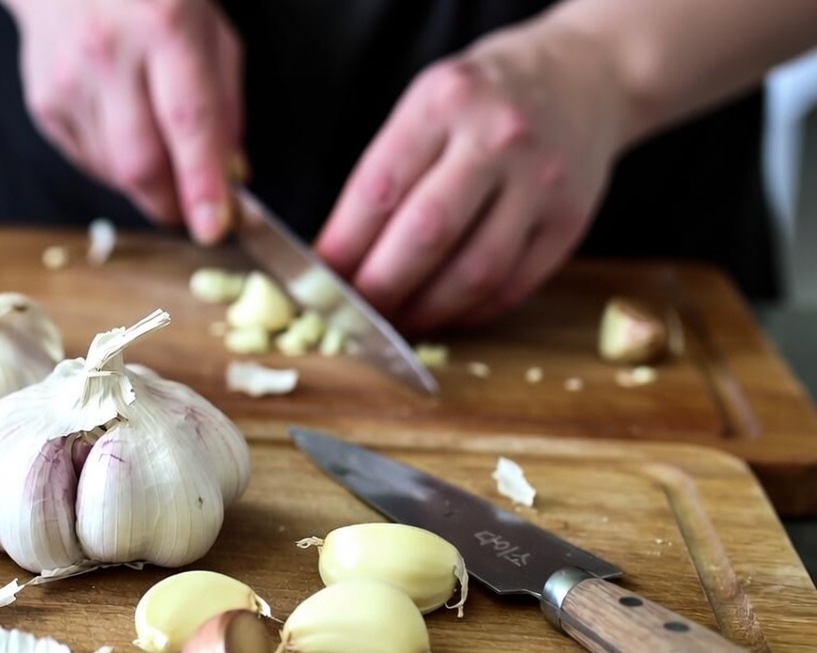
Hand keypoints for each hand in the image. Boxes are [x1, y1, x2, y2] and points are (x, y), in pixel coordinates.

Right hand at [1, 0, 242, 243]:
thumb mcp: (208, 28)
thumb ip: (224, 103)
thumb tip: (229, 174)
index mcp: (164, 25)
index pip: (188, 122)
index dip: (203, 184)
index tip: (214, 226)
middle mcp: (110, 53)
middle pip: (141, 163)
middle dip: (173, 202)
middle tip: (193, 211)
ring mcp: (69, 81)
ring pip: (113, 171)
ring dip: (145, 180)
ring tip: (155, 143)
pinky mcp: (45, 103)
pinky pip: (88, 161)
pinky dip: (115, 164)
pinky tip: (122, 127)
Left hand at [315, 23, 627, 334]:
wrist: (585, 77)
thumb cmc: (485, 99)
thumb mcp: (427, 105)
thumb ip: (387, 171)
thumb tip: (337, 257)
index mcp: (446, 102)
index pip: (379, 189)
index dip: (343, 246)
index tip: (317, 280)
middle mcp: (498, 138)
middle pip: (426, 234)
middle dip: (379, 288)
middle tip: (350, 315)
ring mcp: (542, 181)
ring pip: (475, 271)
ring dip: (425, 311)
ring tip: (394, 323)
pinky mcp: (571, 221)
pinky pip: (514, 285)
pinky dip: (471, 312)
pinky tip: (444, 316)